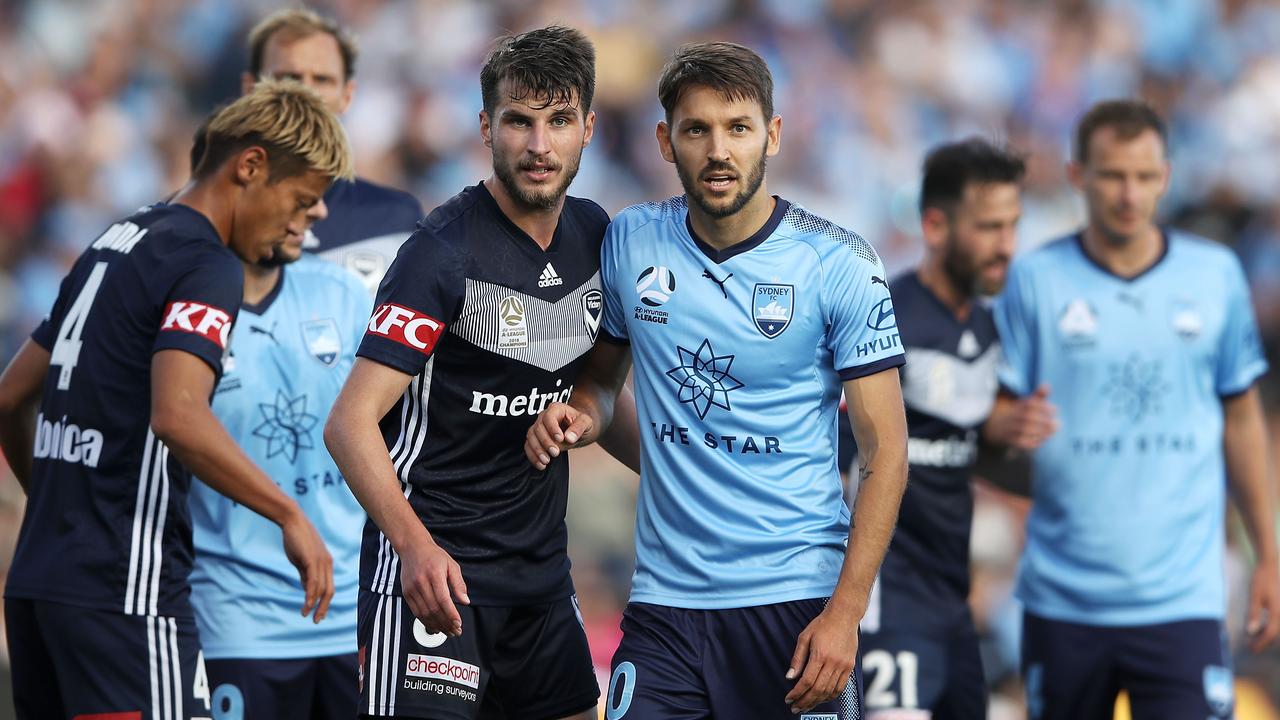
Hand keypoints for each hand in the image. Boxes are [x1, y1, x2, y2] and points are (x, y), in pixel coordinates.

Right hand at [279, 508, 334, 622]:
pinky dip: (310, 595)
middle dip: (323, 608)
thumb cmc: (295, 539)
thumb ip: (305, 574)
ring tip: (307, 615)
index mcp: (326, 564)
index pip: (329, 587)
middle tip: (316, 621)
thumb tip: (306, 588)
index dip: (324, 602)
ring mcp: (321, 562)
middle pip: (329, 591)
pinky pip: (314, 582)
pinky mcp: (313, 560)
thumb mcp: (302, 560)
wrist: (292, 521)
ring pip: (322, 589)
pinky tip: (306, 605)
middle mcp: (327, 564)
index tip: (318, 614)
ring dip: (315, 605)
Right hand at [399, 534, 469, 635]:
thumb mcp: (452, 565)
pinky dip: (426, 622)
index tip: (458, 623)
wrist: (413, 548)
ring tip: (447, 631)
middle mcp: (421, 582)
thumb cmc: (434, 556)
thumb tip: (465, 601)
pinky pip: (416, 612)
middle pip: (434, 609)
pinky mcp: (406, 593)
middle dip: (446, 623)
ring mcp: (412, 589)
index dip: (451, 614)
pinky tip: (435, 626)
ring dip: (437, 625)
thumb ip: (459, 584)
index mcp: (434, 574)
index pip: (443, 599)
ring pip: (424, 613)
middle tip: (456, 631)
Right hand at [525, 402, 593, 469]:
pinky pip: (529, 446)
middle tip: (555, 452)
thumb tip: (569, 437)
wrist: (578, 429)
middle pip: (538, 428)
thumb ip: (578, 428)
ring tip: (546, 461)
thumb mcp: (586, 422)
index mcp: (556, 409)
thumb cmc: (581, 423)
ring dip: (537, 450)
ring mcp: (538, 427)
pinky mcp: (535, 438)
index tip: (560, 439)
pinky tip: (541, 465)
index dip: (553, 428)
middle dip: (545, 442)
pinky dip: (533, 456)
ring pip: (531, 437)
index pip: (549, 416)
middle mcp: (544, 416)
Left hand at [784, 606, 858, 712]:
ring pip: (829, 691)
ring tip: (806, 706)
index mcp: (819, 654)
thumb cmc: (822, 624)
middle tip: (795, 708)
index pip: (806, 681)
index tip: (788, 699)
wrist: (844, 616)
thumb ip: (797, 658)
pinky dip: (830, 696)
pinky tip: (822, 699)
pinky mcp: (850, 666)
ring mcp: (843, 665)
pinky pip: (840, 687)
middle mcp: (833, 662)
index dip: (796, 693)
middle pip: (818, 689)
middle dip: (805, 701)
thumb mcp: (804, 637)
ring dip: (817, 701)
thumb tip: (790, 677)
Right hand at [986, 384, 1057, 450]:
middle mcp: (1012, 417)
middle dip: (1043, 421)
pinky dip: (1033, 441)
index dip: (1043, 406)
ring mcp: (1010, 429)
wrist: (998, 427)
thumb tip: (1047, 385)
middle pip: (1027, 417)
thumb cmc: (1020, 414)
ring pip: (1024, 430)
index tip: (1056, 410)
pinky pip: (1021, 442)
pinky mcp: (1010, 440)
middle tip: (1058, 424)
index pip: (1029, 404)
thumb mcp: (1027, 403)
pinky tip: (1043, 439)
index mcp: (1017, 406)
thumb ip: (1038, 396)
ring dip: (1041, 432)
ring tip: (1052, 432)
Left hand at [1246, 558, 1279, 651]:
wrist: (1270, 566)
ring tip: (1254, 640)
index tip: (1252, 650)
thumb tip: (1251, 631)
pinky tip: (1261, 628)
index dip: (1261, 643)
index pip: (1270, 633)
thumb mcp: (1255, 596)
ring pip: (1277, 628)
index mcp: (1277, 612)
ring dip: (1267, 635)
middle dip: (1264, 641)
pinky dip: (1269, 627)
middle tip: (1251, 647)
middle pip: (1275, 633)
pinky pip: (1277, 622)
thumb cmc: (1261, 580)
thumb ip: (1254, 614)